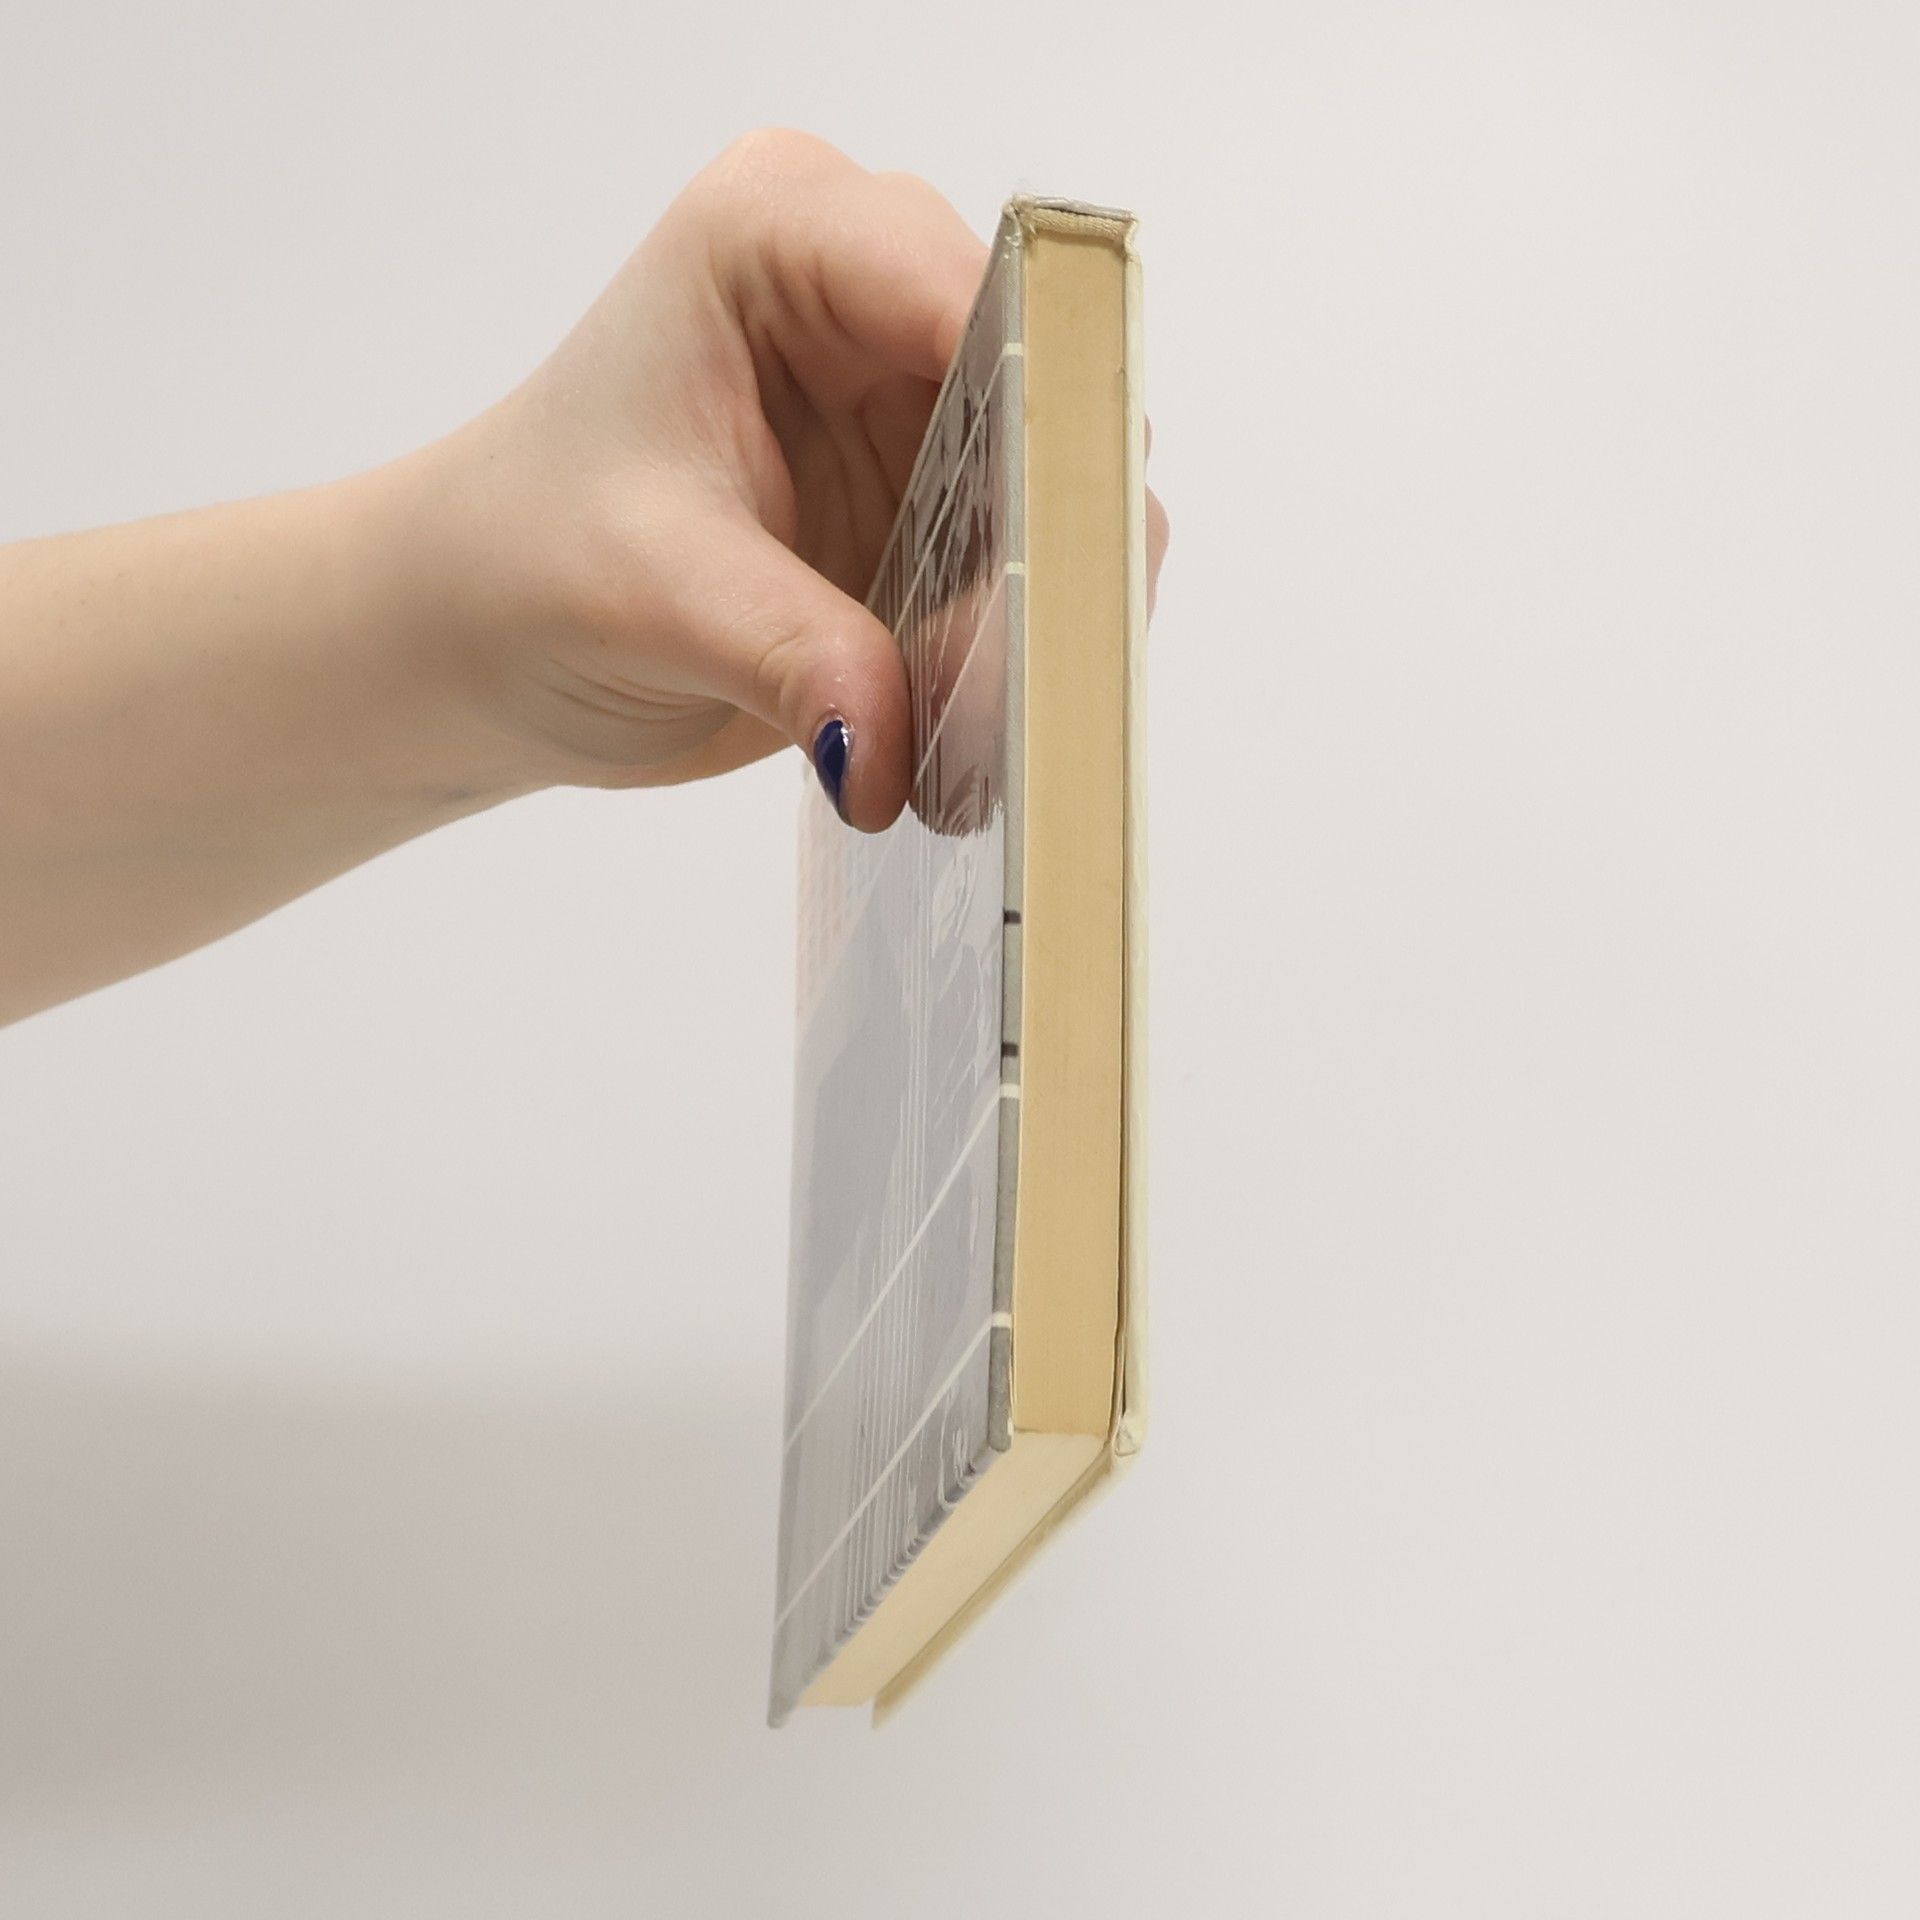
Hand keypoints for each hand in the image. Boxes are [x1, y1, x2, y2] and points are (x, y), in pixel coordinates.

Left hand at [413, 129, 1167, 830]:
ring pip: (1065, 480)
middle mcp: (871, 287)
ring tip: (981, 719)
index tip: (1052, 560)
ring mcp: (915, 393)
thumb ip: (791, 654)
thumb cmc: (522, 566)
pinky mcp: (937, 492)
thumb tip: (901, 747)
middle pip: (1043, 385)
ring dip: (1044, 604)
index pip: (967, 293)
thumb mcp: (650, 596)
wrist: (483, 635)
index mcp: (782, 234)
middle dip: (1051, 532)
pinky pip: (1035, 557)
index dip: (1036, 415)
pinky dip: (1018, 640)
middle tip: (1020, 680)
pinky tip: (967, 715)